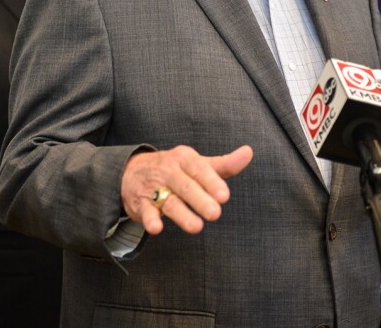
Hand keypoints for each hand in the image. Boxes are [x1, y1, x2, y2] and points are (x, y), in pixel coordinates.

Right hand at [121, 145, 252, 234]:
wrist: (132, 171)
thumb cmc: (174, 169)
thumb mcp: (197, 163)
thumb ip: (223, 164)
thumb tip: (249, 153)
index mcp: (184, 158)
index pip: (199, 169)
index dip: (211, 182)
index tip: (224, 196)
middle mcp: (169, 171)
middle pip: (185, 186)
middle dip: (200, 199)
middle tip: (215, 213)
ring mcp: (154, 187)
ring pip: (169, 201)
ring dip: (182, 214)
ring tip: (196, 227)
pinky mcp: (141, 203)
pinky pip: (146, 211)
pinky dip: (149, 220)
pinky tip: (156, 228)